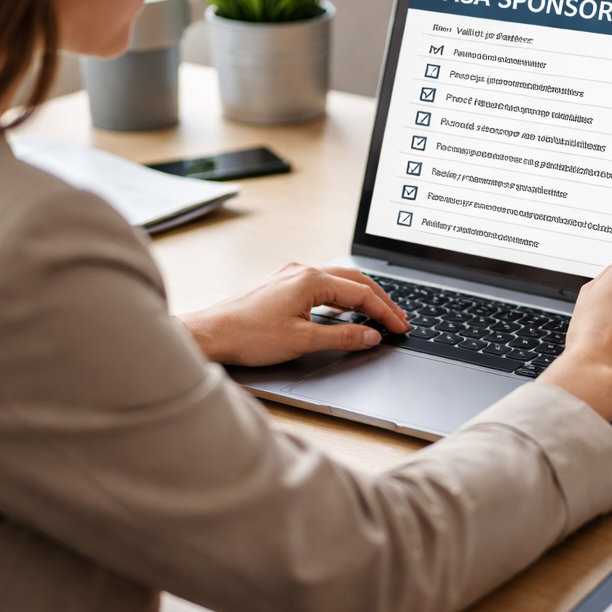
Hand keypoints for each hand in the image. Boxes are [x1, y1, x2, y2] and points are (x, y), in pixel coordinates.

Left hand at [177, 263, 410, 365]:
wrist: (211, 333)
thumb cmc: (248, 336)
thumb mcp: (302, 340)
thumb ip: (342, 337)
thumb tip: (370, 336)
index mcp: (312, 279)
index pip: (361, 294)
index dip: (385, 313)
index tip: (400, 328)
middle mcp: (303, 271)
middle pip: (355, 281)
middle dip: (380, 301)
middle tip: (399, 320)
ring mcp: (291, 276)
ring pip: (339, 281)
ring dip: (362, 297)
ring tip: (380, 314)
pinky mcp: (282, 285)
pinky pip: (322, 286)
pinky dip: (342, 297)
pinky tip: (345, 310)